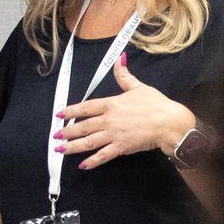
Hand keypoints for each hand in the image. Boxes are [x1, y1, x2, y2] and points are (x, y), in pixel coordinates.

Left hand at [55, 58, 194, 169]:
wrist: (168, 122)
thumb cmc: (155, 104)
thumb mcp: (138, 87)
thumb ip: (124, 76)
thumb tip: (119, 58)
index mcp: (111, 103)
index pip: (85, 107)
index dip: (71, 111)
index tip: (59, 115)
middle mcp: (109, 119)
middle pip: (83, 126)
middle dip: (67, 132)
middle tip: (56, 136)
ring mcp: (114, 134)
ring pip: (88, 142)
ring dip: (72, 147)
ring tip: (60, 150)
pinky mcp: (121, 147)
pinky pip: (103, 155)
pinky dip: (92, 161)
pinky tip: (83, 165)